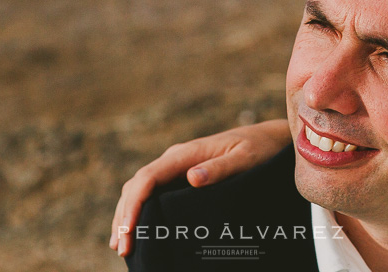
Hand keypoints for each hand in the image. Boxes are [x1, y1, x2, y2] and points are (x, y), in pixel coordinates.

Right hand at [109, 119, 290, 255]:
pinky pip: (152, 192)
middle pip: (137, 185)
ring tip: (120, 245)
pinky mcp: (181, 175)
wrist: (268, 138)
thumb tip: (192, 178)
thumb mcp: (244, 158)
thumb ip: (219, 168)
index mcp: (186, 153)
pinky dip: (138, 210)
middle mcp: (176, 158)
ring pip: (140, 188)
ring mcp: (177, 167)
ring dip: (126, 214)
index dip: (133, 203)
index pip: (148, 177)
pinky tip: (135, 229)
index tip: (129, 229)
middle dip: (125, 215)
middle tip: (122, 248)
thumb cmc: (259, 148)